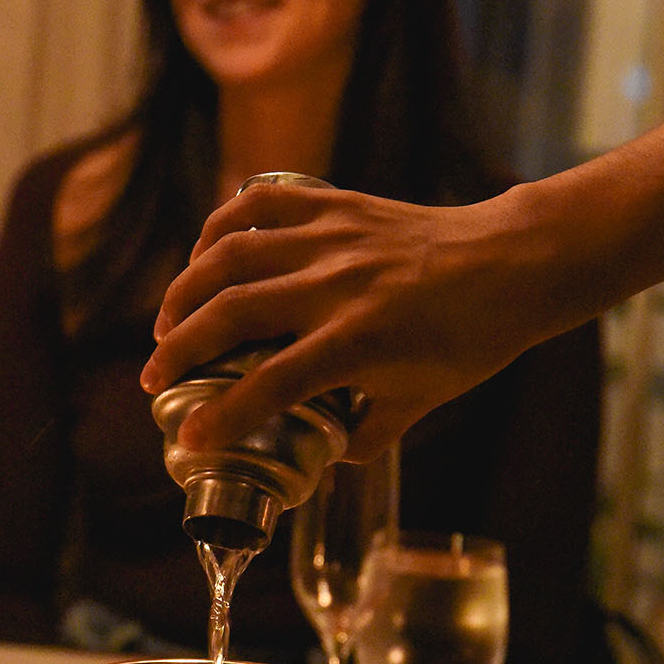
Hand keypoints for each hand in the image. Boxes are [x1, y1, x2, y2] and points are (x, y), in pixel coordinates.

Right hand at [141, 182, 553, 459]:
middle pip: (231, 314)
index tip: (190, 438)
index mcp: (359, 342)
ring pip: (228, 256)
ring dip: (183, 293)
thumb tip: (315, 458)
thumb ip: (361, 435)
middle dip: (178, 351)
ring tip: (166, 327)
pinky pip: (256, 206)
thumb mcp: (418, 402)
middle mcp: (337, 286)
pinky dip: (217, 229)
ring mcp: (331, 238)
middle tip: (154, 383)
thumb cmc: (469, 340)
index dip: (223, 417)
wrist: (509, 262)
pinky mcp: (333, 204)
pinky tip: (202, 259)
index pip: (271, 385)